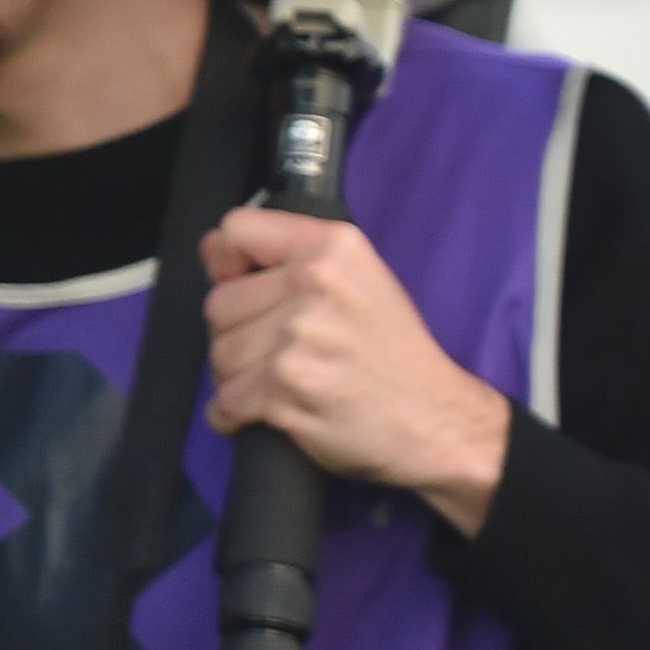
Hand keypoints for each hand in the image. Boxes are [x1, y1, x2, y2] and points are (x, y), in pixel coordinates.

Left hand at [205, 208, 511, 535]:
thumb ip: (291, 258)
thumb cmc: (397, 356)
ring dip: (238, 379)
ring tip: (282, 385)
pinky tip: (270, 412)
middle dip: (238, 334)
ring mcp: (300, 337)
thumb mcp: (361, 281)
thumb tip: (213, 249)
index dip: (228, 262)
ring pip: (220, 355)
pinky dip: (235, 415)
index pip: (237, 229)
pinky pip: (226, 400)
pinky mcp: (287, 387)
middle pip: (219, 303)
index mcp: (334, 249)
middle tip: (281, 353)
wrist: (436, 419)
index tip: (242, 285)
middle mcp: (317, 285)